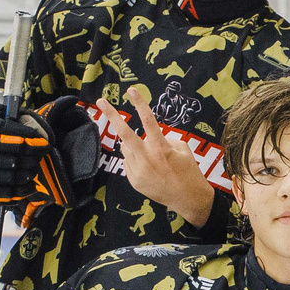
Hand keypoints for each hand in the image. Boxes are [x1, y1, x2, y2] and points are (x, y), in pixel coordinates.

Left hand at [118, 87, 219, 227]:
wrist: (188, 199)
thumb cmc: (189, 171)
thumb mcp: (183, 149)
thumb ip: (164, 138)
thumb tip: (146, 137)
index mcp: (161, 148)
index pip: (148, 120)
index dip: (139, 103)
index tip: (131, 90)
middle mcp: (147, 158)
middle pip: (124, 133)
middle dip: (111, 115)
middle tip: (100, 101)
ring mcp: (138, 170)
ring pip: (126, 148)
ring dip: (132, 145)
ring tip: (149, 155)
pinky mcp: (133, 180)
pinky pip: (128, 162)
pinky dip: (135, 160)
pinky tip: (149, 169)